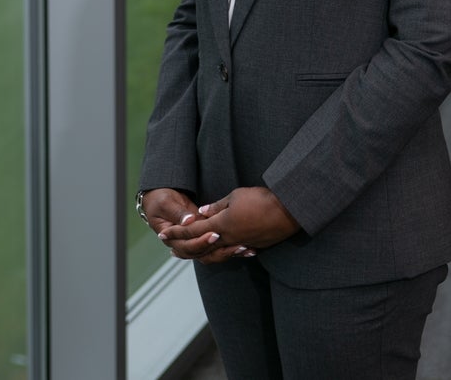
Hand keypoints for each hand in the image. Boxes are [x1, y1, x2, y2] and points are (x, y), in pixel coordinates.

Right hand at [140, 187, 251, 263]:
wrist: (159, 199)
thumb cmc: (160, 200)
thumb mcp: (166, 203)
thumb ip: (178, 212)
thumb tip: (189, 221)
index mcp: (172, 239)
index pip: (188, 247)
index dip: (201, 242)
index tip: (215, 234)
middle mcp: (183, 244)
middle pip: (203, 254)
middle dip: (221, 250)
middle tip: (238, 244)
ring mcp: (194, 242)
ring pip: (211, 253)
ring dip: (228, 252)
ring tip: (245, 248)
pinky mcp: (202, 237)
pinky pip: (216, 246)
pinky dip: (230, 247)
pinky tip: (246, 247)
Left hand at [166, 187, 299, 251]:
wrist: (288, 211)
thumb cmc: (261, 198)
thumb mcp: (235, 196)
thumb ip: (217, 207)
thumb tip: (201, 213)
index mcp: (221, 225)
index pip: (192, 230)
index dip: (176, 232)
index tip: (163, 234)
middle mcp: (228, 239)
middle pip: (200, 247)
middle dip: (184, 247)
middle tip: (171, 248)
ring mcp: (240, 245)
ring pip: (215, 255)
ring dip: (202, 253)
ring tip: (193, 252)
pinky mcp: (253, 247)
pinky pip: (232, 253)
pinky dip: (222, 254)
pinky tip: (220, 250)